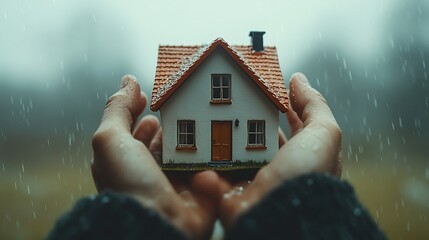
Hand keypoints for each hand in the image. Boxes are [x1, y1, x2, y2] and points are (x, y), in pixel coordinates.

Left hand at [91, 75, 219, 239]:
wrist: (158, 224)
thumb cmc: (129, 183)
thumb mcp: (111, 139)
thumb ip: (118, 108)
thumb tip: (128, 80)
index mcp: (126, 166)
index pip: (135, 138)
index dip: (140, 119)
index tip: (150, 102)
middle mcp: (150, 177)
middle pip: (163, 145)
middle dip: (170, 125)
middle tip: (180, 108)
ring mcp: (176, 186)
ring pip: (187, 154)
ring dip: (194, 137)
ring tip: (204, 117)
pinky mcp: (200, 194)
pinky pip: (209, 169)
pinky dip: (212, 155)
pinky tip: (218, 140)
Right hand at [218, 73, 341, 228]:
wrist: (278, 216)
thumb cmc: (305, 175)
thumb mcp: (322, 134)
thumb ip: (314, 105)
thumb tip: (298, 78)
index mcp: (303, 157)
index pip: (292, 127)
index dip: (281, 107)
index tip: (265, 90)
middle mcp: (280, 171)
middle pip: (260, 138)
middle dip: (246, 120)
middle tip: (230, 100)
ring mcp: (255, 184)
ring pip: (235, 155)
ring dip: (221, 140)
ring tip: (206, 117)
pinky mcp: (231, 196)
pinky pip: (214, 177)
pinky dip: (206, 163)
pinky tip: (198, 146)